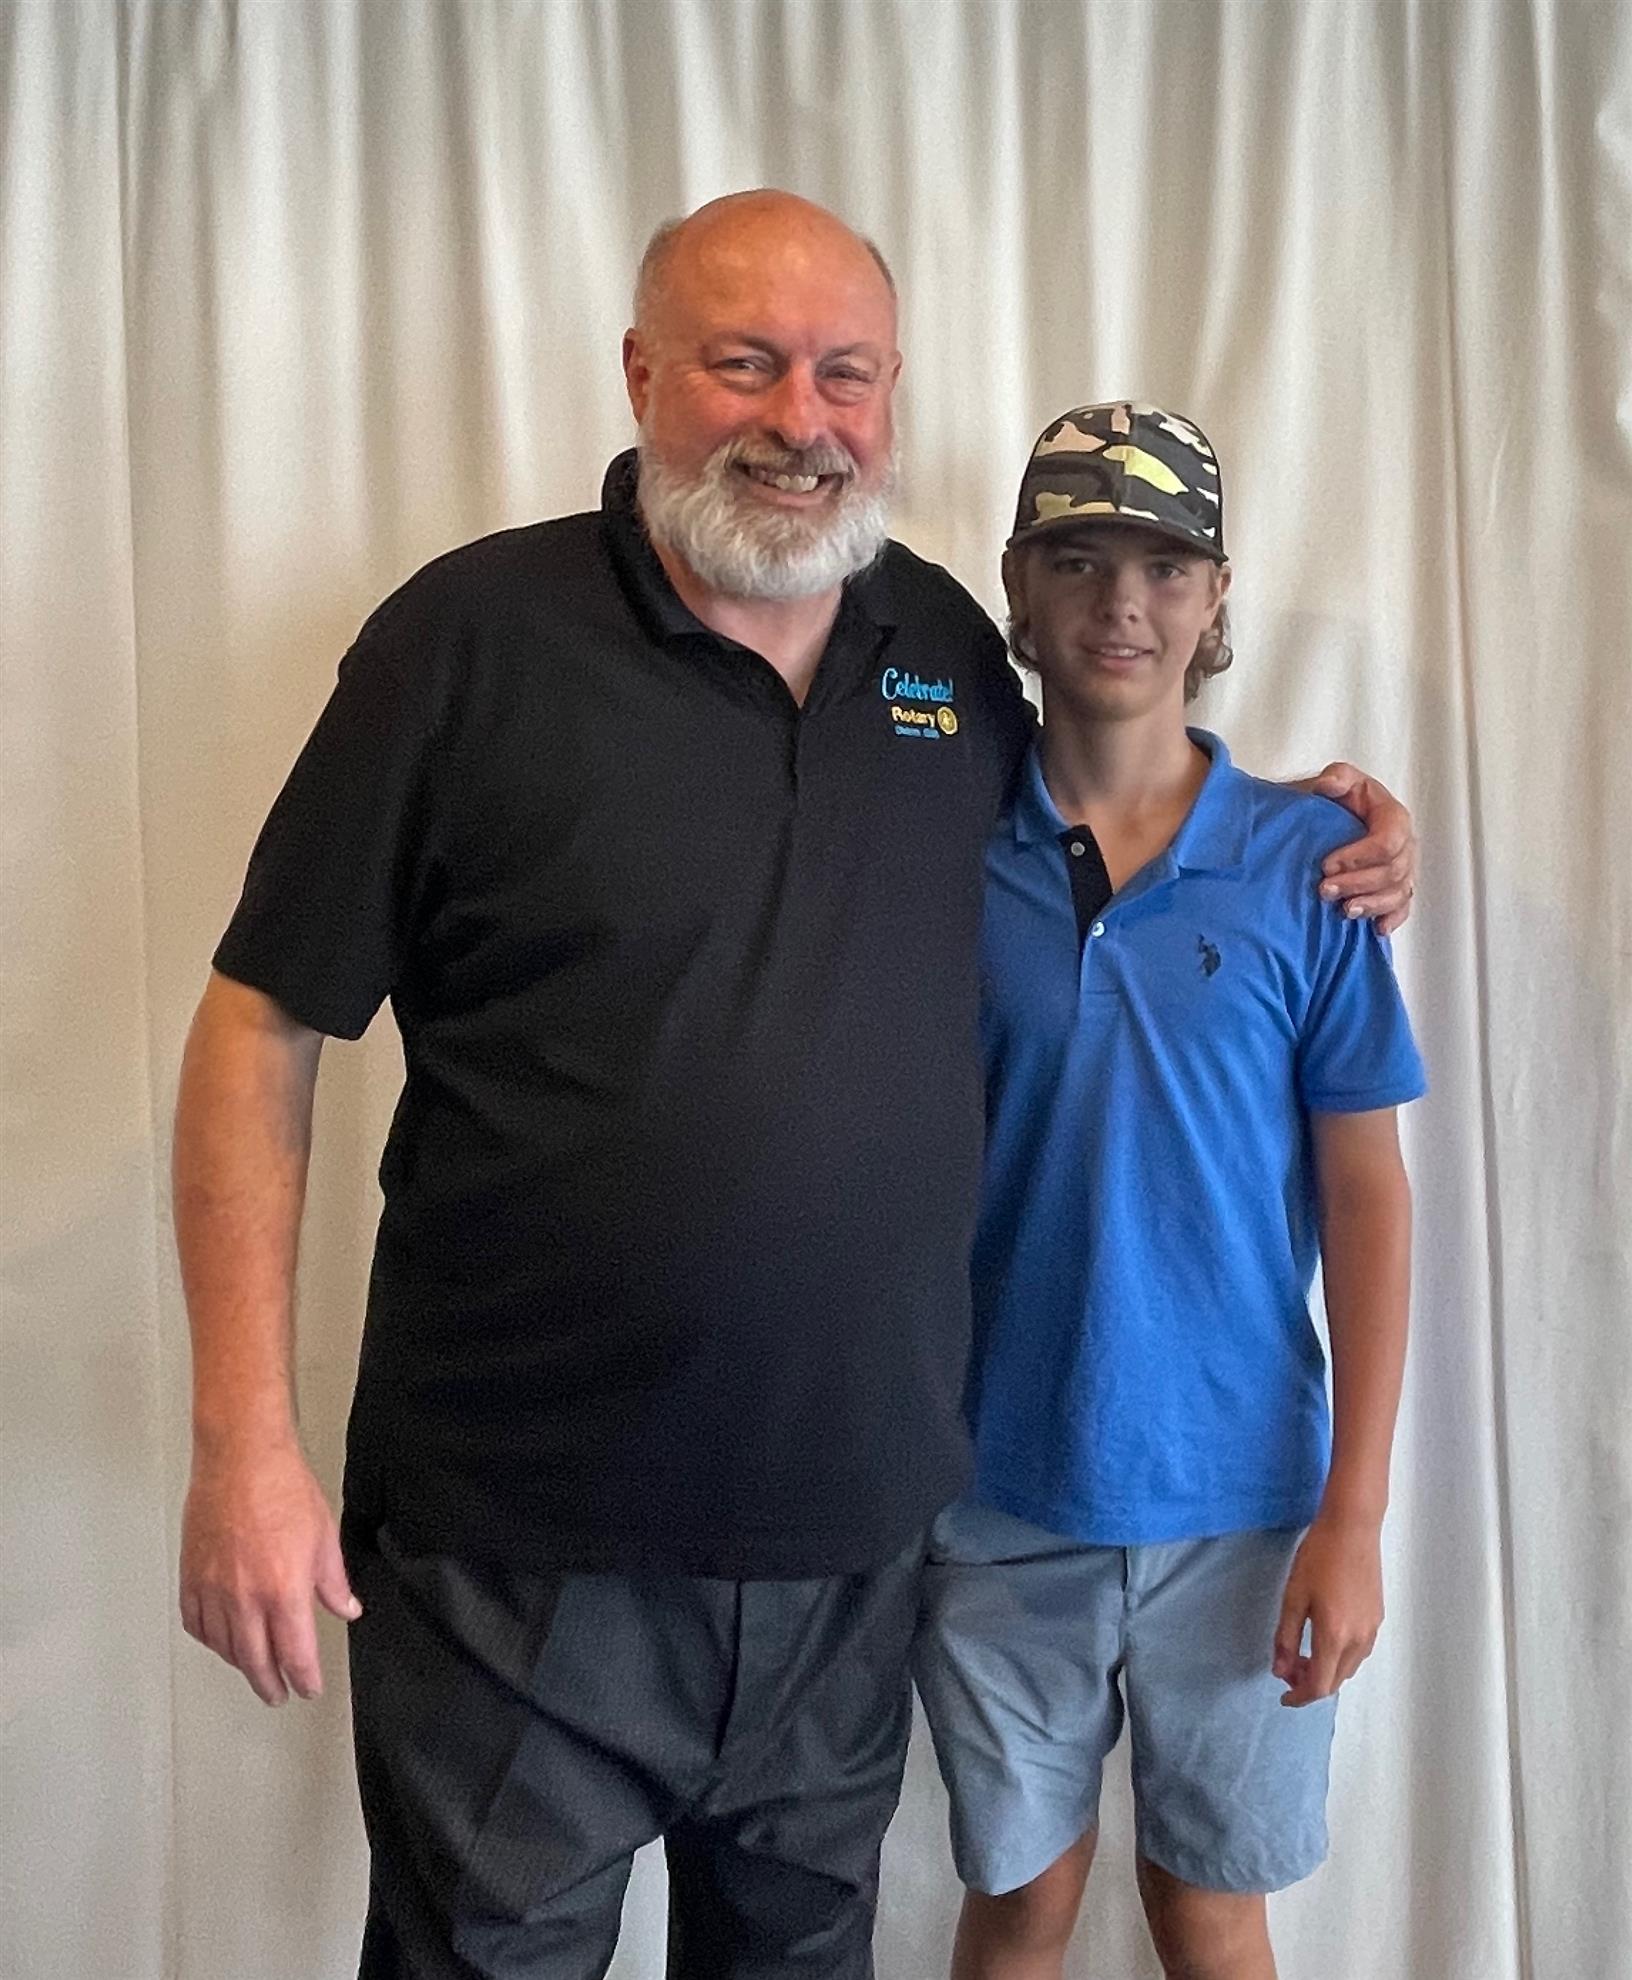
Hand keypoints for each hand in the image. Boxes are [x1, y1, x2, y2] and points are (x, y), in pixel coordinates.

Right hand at [179, 1441, 360, 1704]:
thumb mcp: (325, 1537)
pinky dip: (209, 1639)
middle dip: (271, 1684)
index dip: (304, 1678)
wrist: (241, 1459)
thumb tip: (347, 1608)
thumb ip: (335, 1582)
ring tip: (254, 1669)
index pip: (296, 1655)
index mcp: (283, 1591)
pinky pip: (196, 1623)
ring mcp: (213, 1590)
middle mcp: (245, 1598)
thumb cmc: (281, 1488)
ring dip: (241, 1664)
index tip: (308, 1687)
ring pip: (224, 1647)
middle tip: (279, 1693)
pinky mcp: (191, 1577)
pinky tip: (219, 1639)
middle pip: (256, 1661)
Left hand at [1273, 1515, 1383, 1706]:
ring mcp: (1372, 1630)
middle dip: (1310, 1684)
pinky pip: (1359, 1652)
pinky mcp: (1378, 1618)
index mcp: (1334, 1636)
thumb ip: (1285, 1637)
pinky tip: (1324, 1640)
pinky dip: (1340, 1657)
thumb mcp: (1293, 1596)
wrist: (1353, 1528)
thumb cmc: (1319, 1557)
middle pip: (1335, 1680)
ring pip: (1348, 1668)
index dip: (1299, 1697)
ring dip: (1326, 1670)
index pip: (1318, 1685)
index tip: (1284, 1697)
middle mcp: (1358, 1640)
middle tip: (1288, 1670)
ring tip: (1302, 1654)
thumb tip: (1280, 1671)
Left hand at [1308, 763, 1416, 935]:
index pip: (1387, 840)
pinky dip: (1392, 919)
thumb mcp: (1334, 781)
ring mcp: (1403, 867)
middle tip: (1324, 890)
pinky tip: (1377, 928)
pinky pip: (1403, 907)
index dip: (1359, 856)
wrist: (1328, 818)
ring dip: (1372, 904)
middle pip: (1393, 871)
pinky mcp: (1396, 887)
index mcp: (1392, 816)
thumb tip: (1328, 785)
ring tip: (1344, 911)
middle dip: (1359, 883)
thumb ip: (1336, 778)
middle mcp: (1404, 843)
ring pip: (1399, 893)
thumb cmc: (1333, 801)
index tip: (1326, 865)